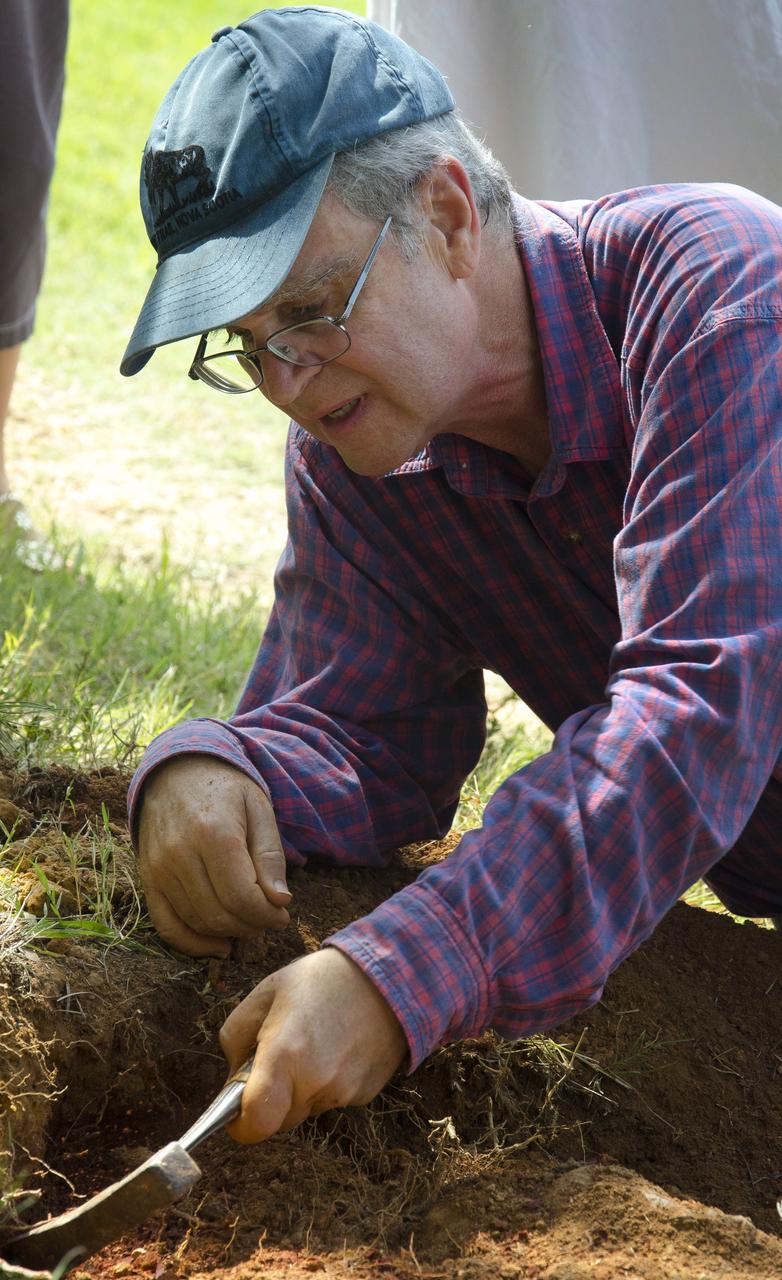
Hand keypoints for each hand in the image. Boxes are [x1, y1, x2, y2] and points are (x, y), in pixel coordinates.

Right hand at [137, 755, 290, 956]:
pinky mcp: (147, 879)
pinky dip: (193, 943)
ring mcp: (158, 869)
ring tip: (249, 924)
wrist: (177, 771)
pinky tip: (219, 945)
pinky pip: (166, 925)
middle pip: (219, 914)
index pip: (242, 897)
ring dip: (228, 933)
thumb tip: (279, 902)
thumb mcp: (259, 809)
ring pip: (196, 922)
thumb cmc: (226, 789)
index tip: (283, 914)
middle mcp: (179, 854)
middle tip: (269, 920)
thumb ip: (270, 856)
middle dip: (251, 926)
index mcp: (213, 833)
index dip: (268, 915)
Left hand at [220, 948, 407, 1141]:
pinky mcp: (367, 1093)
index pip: (256, 1122)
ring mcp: (345, 1090)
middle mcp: (316, 1081)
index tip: (238, 1113)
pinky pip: (334, 1100)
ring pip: (308, 1109)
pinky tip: (338, 1048)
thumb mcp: (266, 994)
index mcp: (285, 1054)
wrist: (387, 975)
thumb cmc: (320, 980)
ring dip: (303, 1089)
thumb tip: (235, 1079)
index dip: (241, 1125)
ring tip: (315, 1044)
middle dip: (273, 1098)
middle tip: (283, 1055)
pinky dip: (329, 1084)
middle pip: (281, 1119)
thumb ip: (236, 1039)